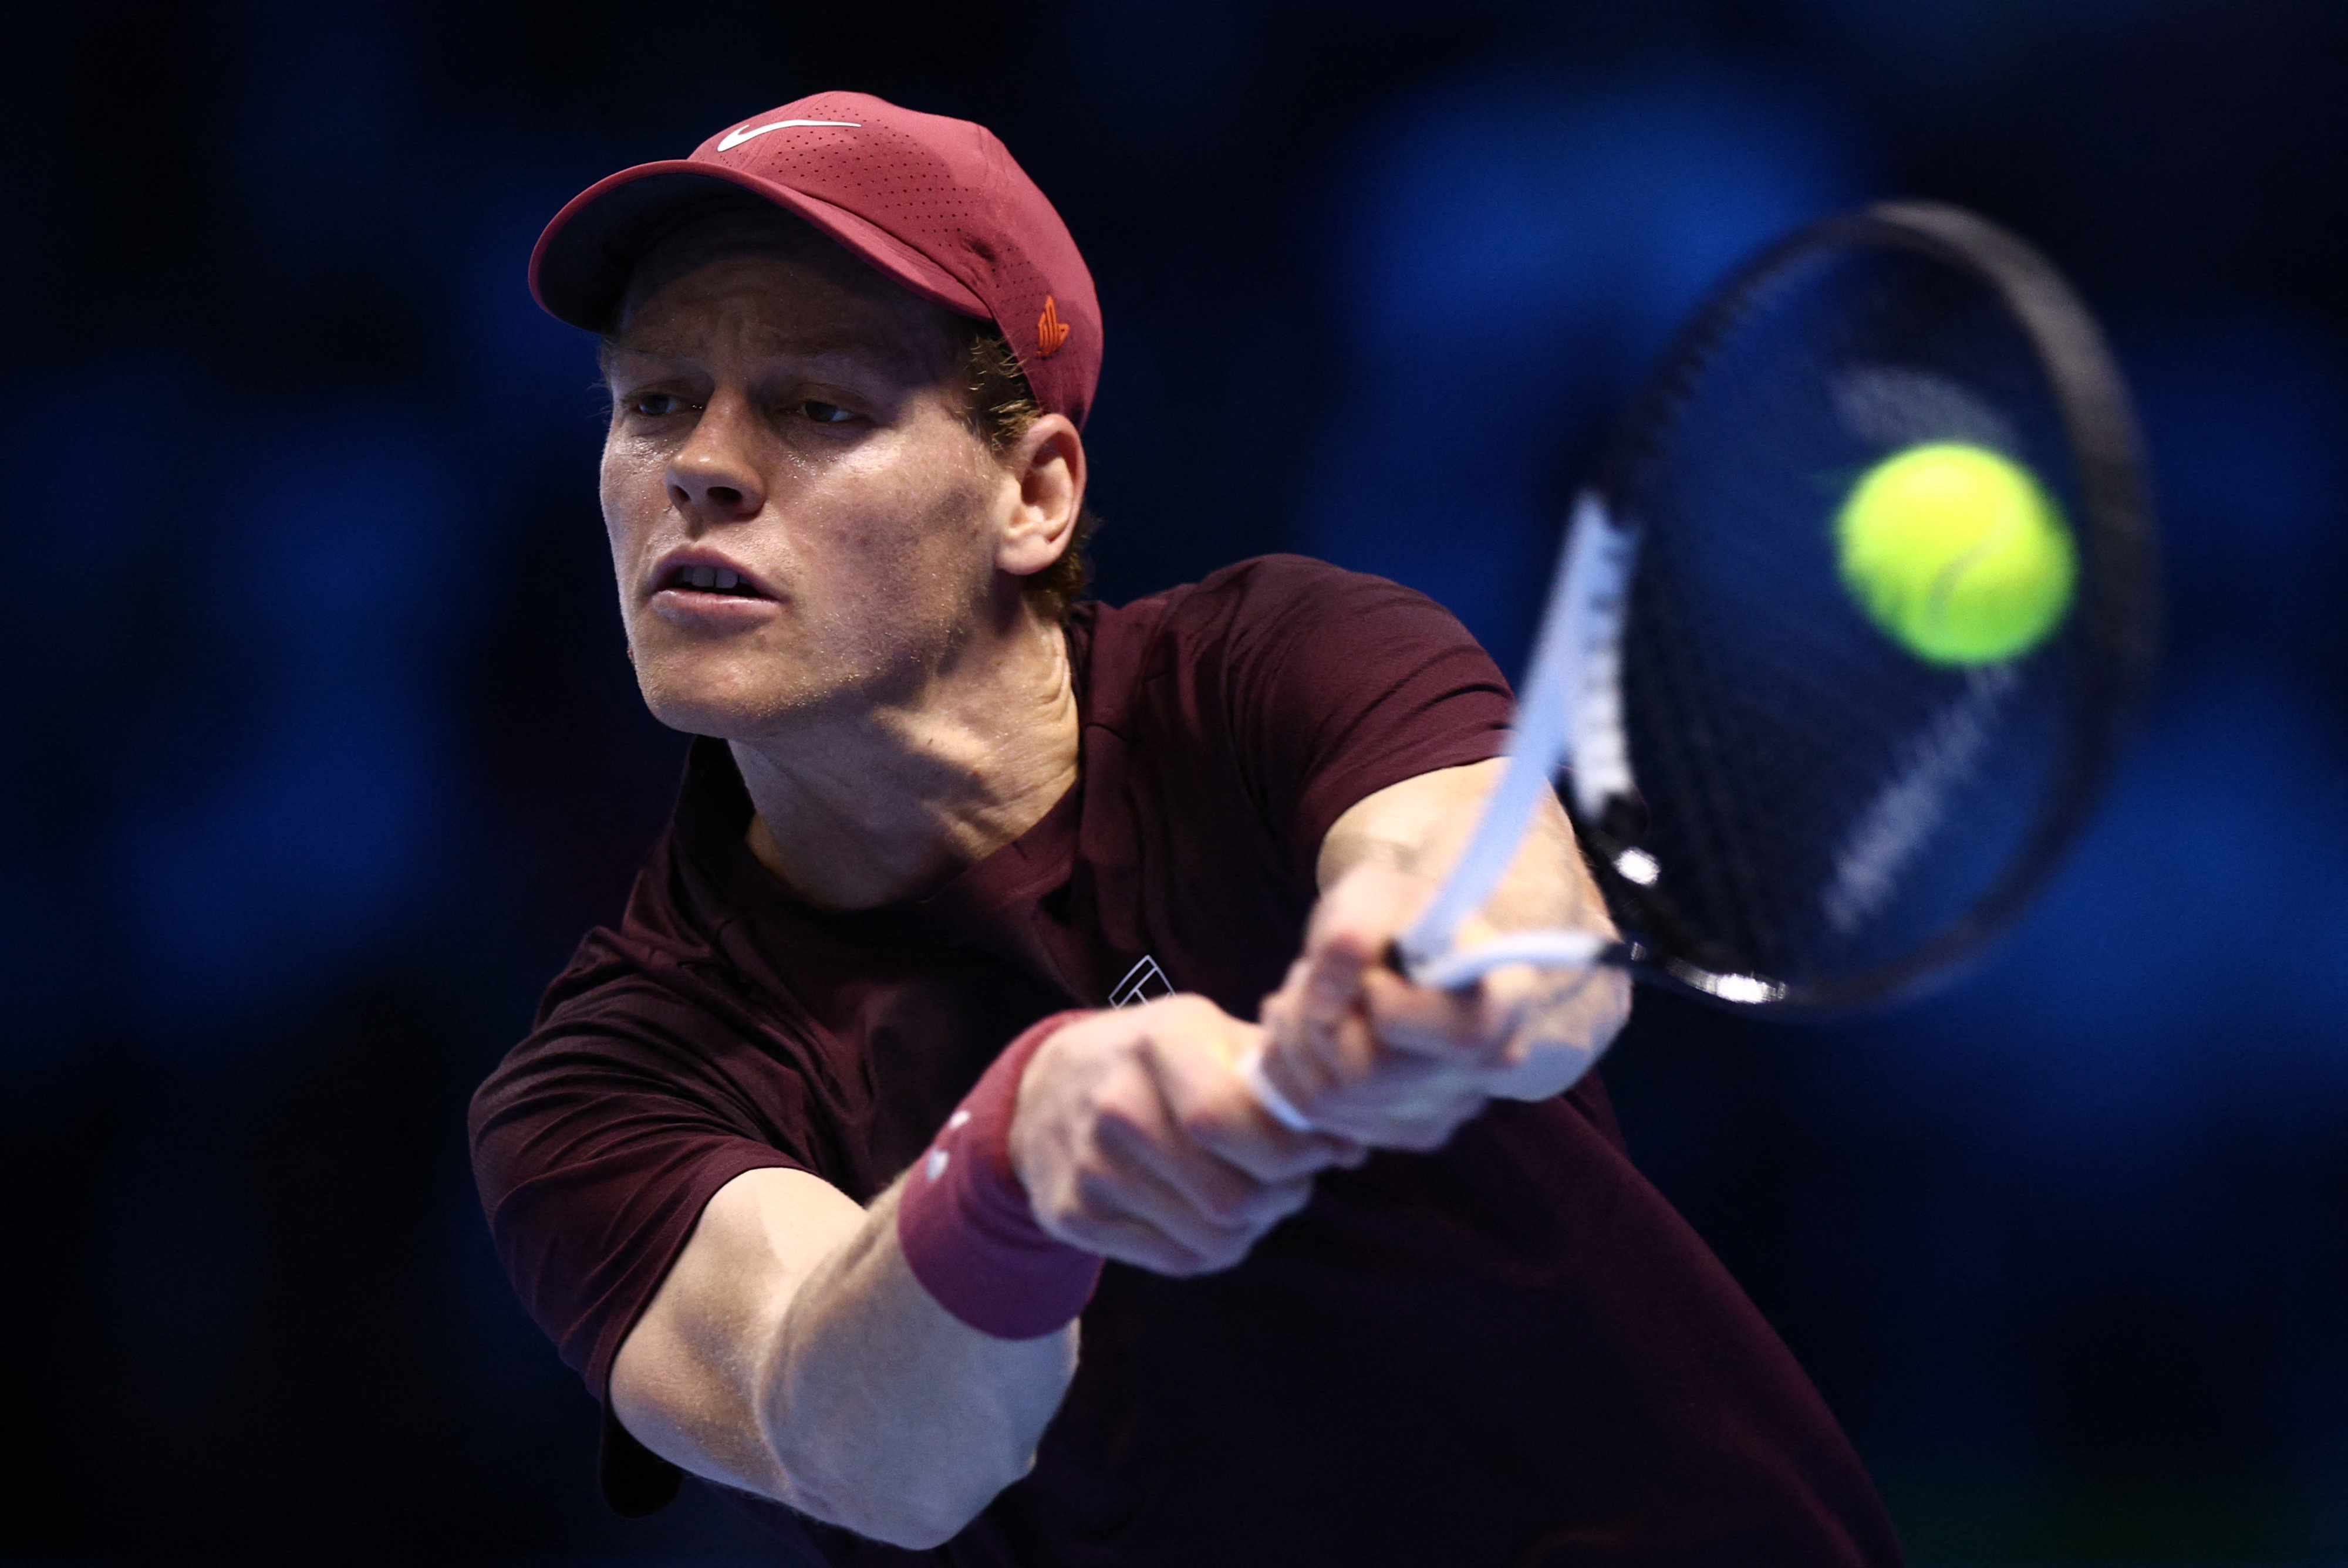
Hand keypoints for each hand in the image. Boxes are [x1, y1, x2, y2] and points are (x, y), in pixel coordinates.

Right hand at [1007, 995, 1365, 1275]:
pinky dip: (1213, 1248)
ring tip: (1255, 1195)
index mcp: (1159, 1043)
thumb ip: (1279, 1078)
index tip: (1321, 1148)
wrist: (1046, 1085)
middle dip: (1285, 1196)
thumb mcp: (1209, 1034)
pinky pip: (1177, 1260)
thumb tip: (1351, 1141)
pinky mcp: (1073, 1215)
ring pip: (1212, 1238)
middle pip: (1233, 1195)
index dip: (1295, 1150)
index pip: (1232, 1121)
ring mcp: (1089, 1166)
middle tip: (1292, 1180)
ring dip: (1255, 1227)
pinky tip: (1210, 1214)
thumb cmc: (1155, 1058)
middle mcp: (1116, 1105)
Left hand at [1257, 862, 1628, 1150]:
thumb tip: (1328, 997)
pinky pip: (1319, 1118)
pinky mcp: (1404, 1132)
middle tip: (1314, 975)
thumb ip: (1353, 926)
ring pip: (1333, 1101)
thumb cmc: (1393, 916)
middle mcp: (1490, 1066)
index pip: (1455, 1037)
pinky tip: (1312, 1030)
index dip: (1387, 1002)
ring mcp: (1449, 1109)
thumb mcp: (1372, 892)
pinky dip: (1293, 1068)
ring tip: (1310, 995)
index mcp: (1507, 998)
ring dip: (1297, 1038)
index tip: (1372, 972)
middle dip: (1318, 1018)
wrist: (1394, 952)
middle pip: (1370, 1076)